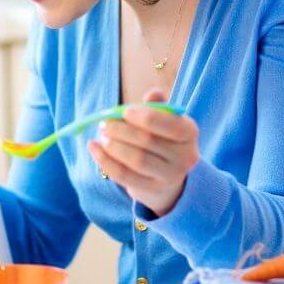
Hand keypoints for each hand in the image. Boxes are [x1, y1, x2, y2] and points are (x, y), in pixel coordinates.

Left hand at [87, 88, 199, 216]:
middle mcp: (186, 156)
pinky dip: (105, 161)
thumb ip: (157, 106)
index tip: (123, 112)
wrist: (165, 174)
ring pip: (136, 160)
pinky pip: (125, 176)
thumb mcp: (162, 119)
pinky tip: (94, 149)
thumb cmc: (160, 137)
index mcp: (189, 132)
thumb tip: (153, 93)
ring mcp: (171, 176)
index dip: (144, 117)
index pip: (169, 124)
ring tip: (102, 136)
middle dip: (121, 131)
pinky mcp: (153, 189)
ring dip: (113, 146)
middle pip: (148, 141)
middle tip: (104, 124)